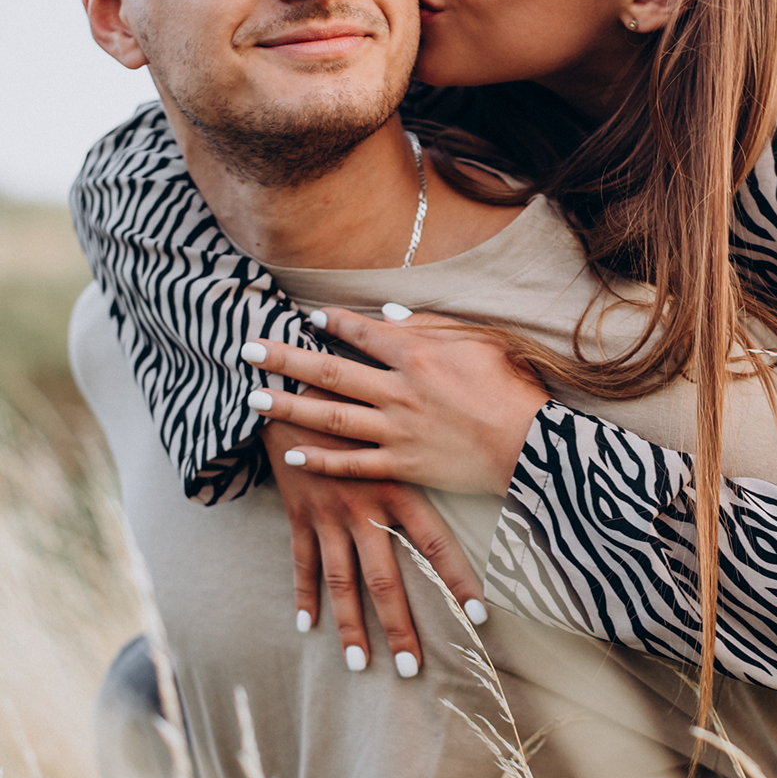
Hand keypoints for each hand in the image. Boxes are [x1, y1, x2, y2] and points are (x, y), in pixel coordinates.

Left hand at [241, 307, 546, 494]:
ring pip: (330, 416)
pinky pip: (353, 463)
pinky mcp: (403, 465)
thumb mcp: (480, 340)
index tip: (307, 316)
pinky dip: (321, 459)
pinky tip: (292, 453)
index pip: (361, 332)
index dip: (331, 323)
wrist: (529, 444)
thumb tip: (389, 313)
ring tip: (253, 398)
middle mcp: (397, 389)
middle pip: (330, 370)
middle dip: (284, 359)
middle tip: (247, 349)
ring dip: (289, 406)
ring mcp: (396, 429)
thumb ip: (432, 325)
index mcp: (417, 354)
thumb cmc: (512, 388)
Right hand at [262, 418, 485, 673]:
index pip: (437, 544)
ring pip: (341, 581)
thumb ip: (444, 443)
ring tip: (358, 664)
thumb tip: (496, 459)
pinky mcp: (299, 513)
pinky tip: (306, 626)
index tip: (480, 618)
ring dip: (349, 626)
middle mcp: (365, 507)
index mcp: (400, 487)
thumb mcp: (407, 417)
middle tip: (412, 668)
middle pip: (385, 580)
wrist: (295, 385)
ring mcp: (329, 514)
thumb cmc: (364, 396)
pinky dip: (302, 594)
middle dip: (399, 627)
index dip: (457, 581)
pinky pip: (301, 562)